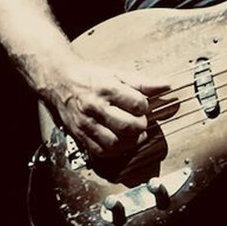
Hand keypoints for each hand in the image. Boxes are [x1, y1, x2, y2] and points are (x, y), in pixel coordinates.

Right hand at [45, 58, 168, 159]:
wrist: (60, 80)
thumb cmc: (90, 77)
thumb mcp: (118, 74)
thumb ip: (143, 82)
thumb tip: (166, 86)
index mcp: (108, 88)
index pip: (138, 104)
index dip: (145, 107)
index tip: (143, 106)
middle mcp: (96, 107)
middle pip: (128, 126)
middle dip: (140, 126)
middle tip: (140, 122)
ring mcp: (87, 123)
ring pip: (115, 143)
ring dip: (130, 142)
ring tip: (133, 134)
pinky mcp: (80, 135)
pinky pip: (100, 152)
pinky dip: (114, 151)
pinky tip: (120, 142)